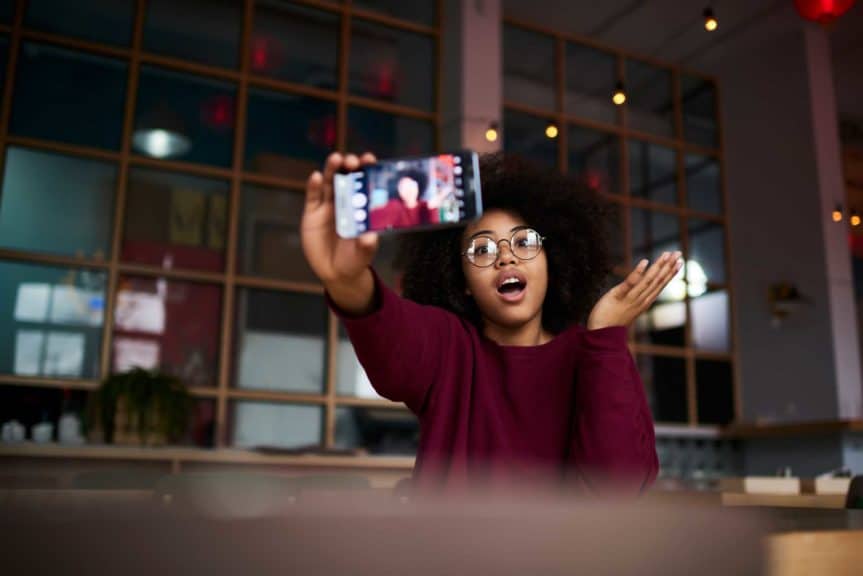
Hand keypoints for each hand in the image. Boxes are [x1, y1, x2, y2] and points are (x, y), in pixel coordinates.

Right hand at [301, 152, 378, 284]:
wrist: (336, 273)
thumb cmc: (355, 259)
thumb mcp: (364, 254)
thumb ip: (367, 245)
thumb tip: (370, 237)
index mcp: (361, 205)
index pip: (365, 182)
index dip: (367, 169)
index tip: (370, 159)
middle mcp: (345, 200)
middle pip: (347, 176)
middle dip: (350, 164)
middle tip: (353, 160)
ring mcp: (328, 205)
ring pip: (330, 182)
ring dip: (332, 169)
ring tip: (336, 159)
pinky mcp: (312, 213)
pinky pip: (313, 196)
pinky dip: (314, 185)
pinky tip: (316, 176)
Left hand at [586, 252, 683, 330]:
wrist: (600, 334)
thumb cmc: (612, 319)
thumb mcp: (628, 306)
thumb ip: (635, 296)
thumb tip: (640, 285)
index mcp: (644, 302)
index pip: (660, 285)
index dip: (670, 273)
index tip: (679, 261)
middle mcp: (640, 300)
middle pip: (657, 281)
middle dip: (668, 266)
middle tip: (678, 253)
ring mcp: (630, 299)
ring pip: (648, 281)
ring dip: (658, 266)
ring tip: (667, 254)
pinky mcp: (617, 296)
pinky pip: (629, 283)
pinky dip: (638, 272)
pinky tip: (645, 261)